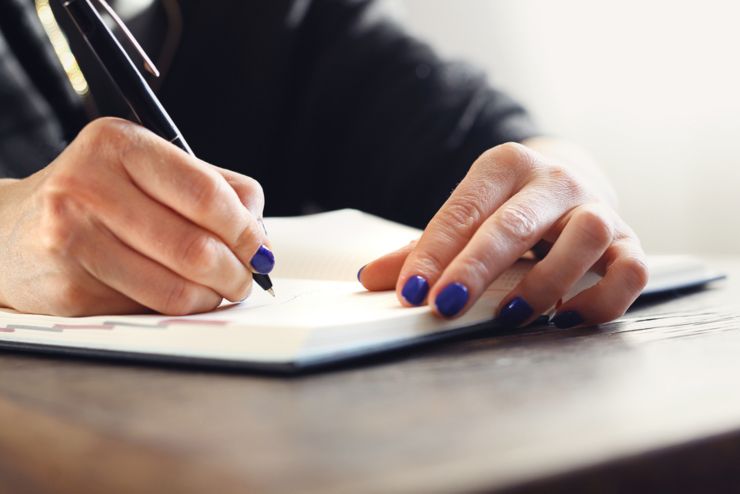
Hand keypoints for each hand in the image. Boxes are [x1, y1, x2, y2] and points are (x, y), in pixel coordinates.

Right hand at [0, 118, 271, 315]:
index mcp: (118, 144)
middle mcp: (88, 184)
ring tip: (219, 290)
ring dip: (212, 296)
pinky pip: (148, 308)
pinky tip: (177, 295)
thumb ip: (212, 187)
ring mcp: (71, 237)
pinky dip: (176, 308)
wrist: (7, 231)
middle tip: (247, 278)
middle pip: (195, 246)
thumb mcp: (146, 169)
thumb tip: (260, 230)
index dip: (246, 229)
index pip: (206, 193)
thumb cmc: (93, 196)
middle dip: (237, 271)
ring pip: (176, 287)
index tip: (261, 248)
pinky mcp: (67, 285)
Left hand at [359, 141, 647, 328]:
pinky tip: (564, 318)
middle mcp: (555, 181)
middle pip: (516, 223)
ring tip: (508, 316)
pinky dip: (601, 300)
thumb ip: (421, 249)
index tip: (411, 293)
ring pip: (585, 238)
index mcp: (506, 165)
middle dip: (477, 268)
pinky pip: (631, 271)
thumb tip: (369, 280)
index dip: (434, 253)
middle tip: (446, 307)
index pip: (463, 210)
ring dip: (544, 283)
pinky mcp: (630, 241)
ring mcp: (598, 208)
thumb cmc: (508, 208)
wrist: (571, 183)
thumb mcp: (466, 217)